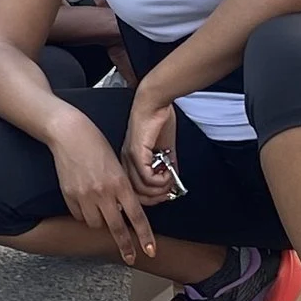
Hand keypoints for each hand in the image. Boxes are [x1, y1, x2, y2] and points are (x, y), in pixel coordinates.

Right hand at [48, 104, 154, 264]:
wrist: (70, 134)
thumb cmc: (96, 146)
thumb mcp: (117, 166)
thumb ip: (121, 189)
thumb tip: (123, 211)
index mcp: (120, 183)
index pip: (136, 216)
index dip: (144, 236)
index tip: (150, 251)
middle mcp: (103, 192)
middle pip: (116, 227)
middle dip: (125, 246)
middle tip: (131, 259)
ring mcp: (85, 195)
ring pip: (95, 224)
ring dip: (100, 222)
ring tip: (99, 208)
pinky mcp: (69, 195)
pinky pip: (79, 216)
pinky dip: (84, 214)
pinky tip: (85, 201)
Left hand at [121, 92, 181, 207]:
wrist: (154, 102)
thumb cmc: (158, 120)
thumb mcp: (165, 149)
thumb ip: (168, 166)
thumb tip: (174, 181)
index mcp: (131, 161)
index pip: (136, 190)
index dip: (153, 197)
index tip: (167, 194)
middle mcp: (127, 162)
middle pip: (137, 194)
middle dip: (157, 198)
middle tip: (170, 191)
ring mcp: (130, 158)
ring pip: (142, 189)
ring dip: (161, 189)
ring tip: (170, 179)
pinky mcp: (136, 153)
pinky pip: (146, 178)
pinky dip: (160, 181)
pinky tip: (168, 174)